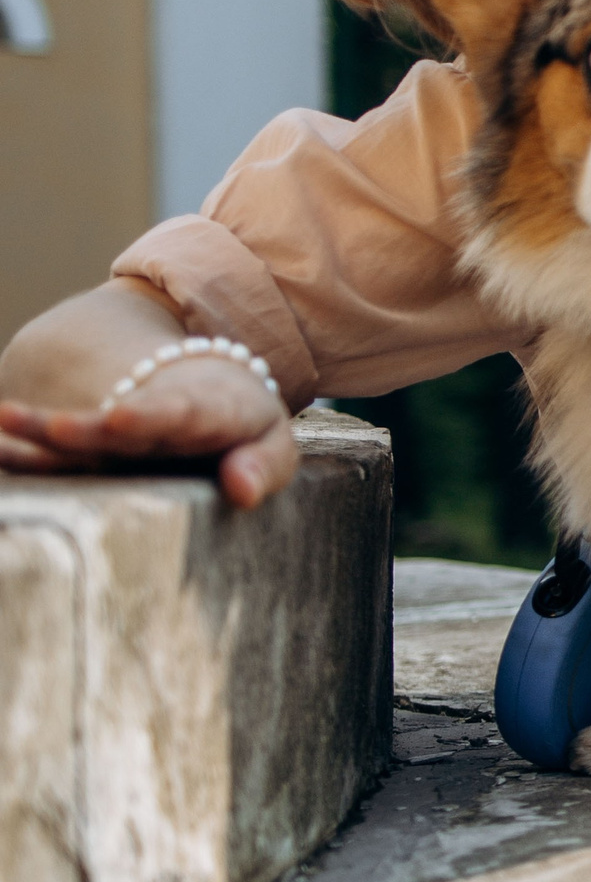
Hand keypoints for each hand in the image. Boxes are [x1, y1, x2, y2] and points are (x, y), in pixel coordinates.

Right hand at [0, 356, 298, 507]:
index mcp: (204, 409)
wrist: (215, 389)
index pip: (179, 411)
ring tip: (4, 419)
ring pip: (79, 430)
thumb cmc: (248, 427)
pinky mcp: (95, 449)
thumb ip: (263, 466)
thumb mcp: (273, 443)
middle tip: (59, 428)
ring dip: (42, 429)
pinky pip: (54, 453)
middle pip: (120, 422)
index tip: (121, 417)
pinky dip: (23, 453)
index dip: (150, 414)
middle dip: (89, 427)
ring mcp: (119, 432)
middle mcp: (154, 416)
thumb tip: (243, 492)